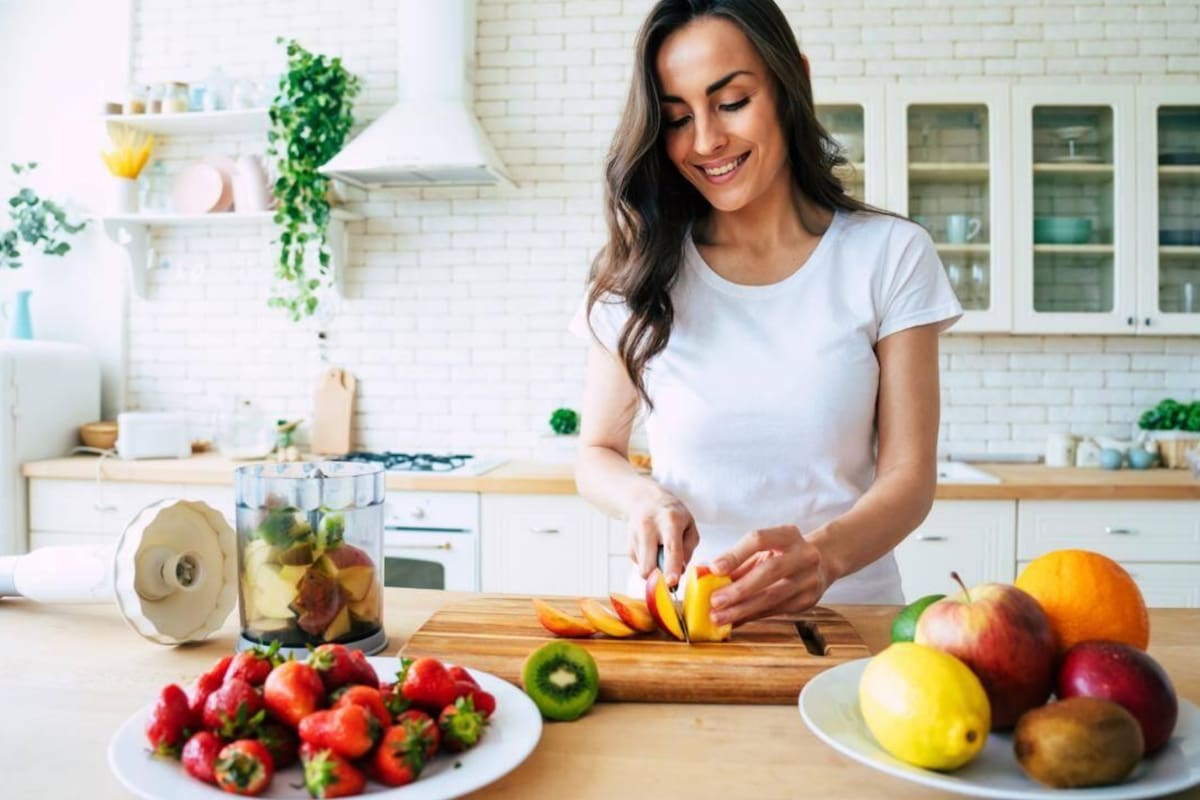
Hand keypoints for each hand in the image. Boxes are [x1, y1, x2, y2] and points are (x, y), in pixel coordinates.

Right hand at [625, 487, 697, 586]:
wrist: (644, 499)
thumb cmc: (672, 514)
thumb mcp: (689, 525)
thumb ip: (688, 548)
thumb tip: (680, 570)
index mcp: (670, 522)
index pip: (671, 548)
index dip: (671, 567)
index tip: (672, 582)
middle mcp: (649, 528)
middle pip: (649, 565)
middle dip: (659, 578)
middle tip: (669, 577)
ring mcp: (636, 536)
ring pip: (643, 568)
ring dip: (655, 569)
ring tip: (661, 553)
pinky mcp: (628, 545)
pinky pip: (640, 565)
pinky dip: (648, 563)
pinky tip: (652, 549)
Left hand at [708, 525, 829, 625]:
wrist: (823, 562)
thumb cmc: (783, 553)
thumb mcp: (764, 548)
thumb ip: (737, 559)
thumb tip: (705, 575)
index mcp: (789, 535)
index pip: (759, 540)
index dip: (736, 554)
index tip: (714, 568)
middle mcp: (803, 555)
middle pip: (770, 571)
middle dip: (739, 589)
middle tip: (715, 601)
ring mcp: (808, 579)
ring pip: (773, 597)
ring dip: (742, 609)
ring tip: (719, 617)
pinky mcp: (807, 601)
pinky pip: (775, 611)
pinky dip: (751, 616)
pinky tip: (734, 621)